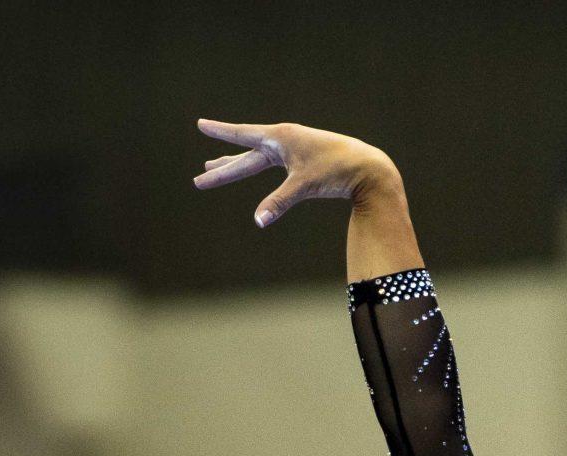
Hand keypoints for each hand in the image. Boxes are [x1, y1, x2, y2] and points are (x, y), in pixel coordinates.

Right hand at [193, 120, 395, 228]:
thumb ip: (279, 202)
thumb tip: (258, 221)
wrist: (368, 168)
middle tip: (199, 179)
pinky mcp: (302, 161)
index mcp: (281, 138)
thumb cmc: (337, 170)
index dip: (220, 133)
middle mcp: (284, 141)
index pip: (242, 135)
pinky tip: (252, 166)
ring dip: (236, 166)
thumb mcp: (305, 185)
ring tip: (213, 166)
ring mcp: (293, 151)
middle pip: (245, 157)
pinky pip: (272, 165)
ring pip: (256, 160)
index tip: (200, 124)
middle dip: (222, 168)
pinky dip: (258, 169)